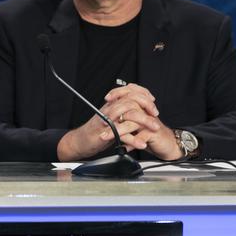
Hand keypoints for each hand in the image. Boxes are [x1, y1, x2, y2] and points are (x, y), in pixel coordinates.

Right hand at [57, 83, 177, 160]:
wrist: (79, 142)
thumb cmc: (96, 131)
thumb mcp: (111, 117)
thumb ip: (123, 111)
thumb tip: (138, 107)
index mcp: (112, 104)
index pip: (130, 91)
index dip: (143, 94)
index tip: (152, 101)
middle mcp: (109, 109)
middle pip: (131, 100)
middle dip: (147, 106)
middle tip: (155, 114)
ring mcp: (107, 120)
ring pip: (128, 114)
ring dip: (144, 121)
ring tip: (154, 128)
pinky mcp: (105, 133)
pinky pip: (122, 134)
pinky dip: (134, 140)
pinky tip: (141, 144)